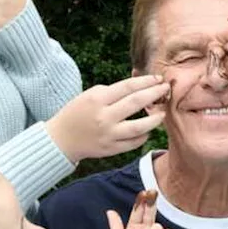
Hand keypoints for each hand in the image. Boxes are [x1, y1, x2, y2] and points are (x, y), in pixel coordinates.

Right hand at [45, 75, 169, 162]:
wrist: (61, 139)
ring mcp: (109, 134)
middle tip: (166, 90)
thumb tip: (140, 86)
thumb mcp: (90, 95)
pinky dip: (143, 135)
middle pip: (137, 102)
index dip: (147, 81)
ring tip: (162, 113)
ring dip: (154, 119)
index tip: (158, 79)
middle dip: (155, 94)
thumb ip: (113, 91)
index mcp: (98, 99)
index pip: (128, 86)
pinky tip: (147, 129)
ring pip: (139, 127)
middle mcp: (104, 116)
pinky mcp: (111, 149)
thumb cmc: (77, 112)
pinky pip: (134, 142)